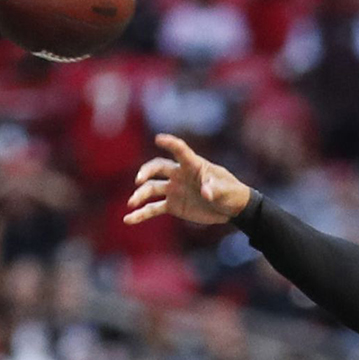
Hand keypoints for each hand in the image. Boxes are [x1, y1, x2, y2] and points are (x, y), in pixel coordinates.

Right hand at [124, 134, 252, 225]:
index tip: (158, 139)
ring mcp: (173, 190)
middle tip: (139, 180)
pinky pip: (153, 209)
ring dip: (140, 195)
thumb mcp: (226, 191)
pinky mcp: (172, 205)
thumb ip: (215, 189)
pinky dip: (141, 214)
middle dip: (147, 172)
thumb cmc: (230, 193)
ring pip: (152, 189)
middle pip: (158, 168)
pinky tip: (128, 220)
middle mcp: (179, 175)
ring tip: (131, 204)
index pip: (180, 151)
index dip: (170, 144)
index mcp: (193, 165)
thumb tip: (205, 193)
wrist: (230, 209)